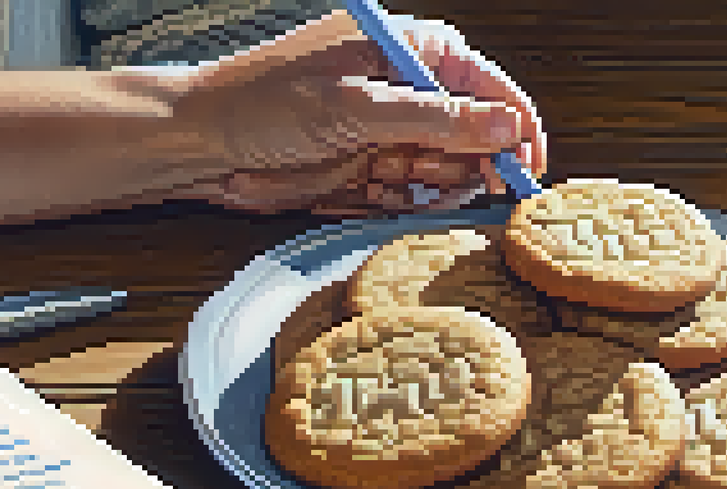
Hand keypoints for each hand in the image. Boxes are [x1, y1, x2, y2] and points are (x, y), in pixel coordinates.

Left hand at [168, 9, 546, 215]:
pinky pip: (402, 195)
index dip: (513, 128)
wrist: (200, 142)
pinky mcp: (364, 165)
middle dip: (449, 164)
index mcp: (407, 49)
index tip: (526, 171)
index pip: (488, 84)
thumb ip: (435, 119)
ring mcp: (384, 129)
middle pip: (470, 137)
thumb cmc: (262, 106)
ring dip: (414, 188)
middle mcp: (402, 86)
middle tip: (411, 174)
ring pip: (438, 173)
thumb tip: (509, 126)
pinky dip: (385, 201)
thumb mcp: (353, 110)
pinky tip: (355, 190)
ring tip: (372, 179)